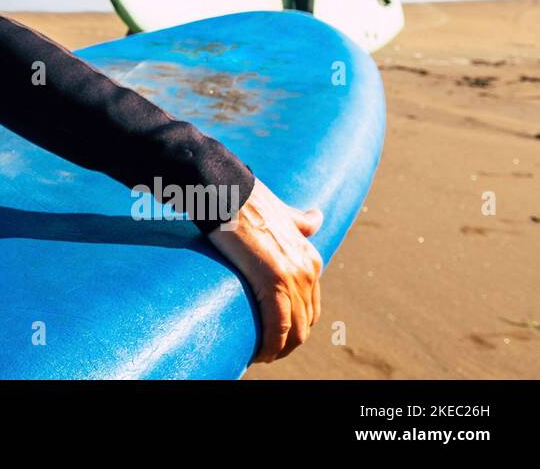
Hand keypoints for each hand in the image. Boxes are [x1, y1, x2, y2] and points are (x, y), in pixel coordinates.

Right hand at [206, 178, 323, 363]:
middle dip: (288, 341)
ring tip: (261, 355)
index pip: (310, 305)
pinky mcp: (274, 281)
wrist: (229, 192)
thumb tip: (317, 216)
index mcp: (310, 258)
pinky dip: (270, 346)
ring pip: (294, 330)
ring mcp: (294, 277)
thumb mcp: (284, 211)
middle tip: (266, 350)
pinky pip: (277, 327)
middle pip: (305, 322)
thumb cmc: (247, 201)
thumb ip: (301, 219)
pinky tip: (258, 354)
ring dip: (279, 349)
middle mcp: (308, 270)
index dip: (295, 324)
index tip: (275, 332)